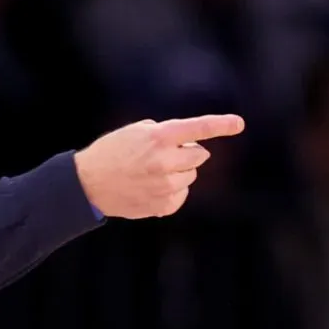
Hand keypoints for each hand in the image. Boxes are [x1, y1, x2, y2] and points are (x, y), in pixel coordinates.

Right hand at [73, 115, 244, 218]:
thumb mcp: (135, 131)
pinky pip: (182, 195)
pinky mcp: (164, 205)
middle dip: (187, 153)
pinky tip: (150, 187)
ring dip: (178, 172)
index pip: (197, 128)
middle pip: (200, 155)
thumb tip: (190, 144)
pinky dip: (172, 190)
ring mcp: (166, 185)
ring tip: (151, 173)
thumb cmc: (111, 152)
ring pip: (191, 176)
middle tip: (163, 155)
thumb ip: (165, 133)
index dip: (220, 125)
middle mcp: (166, 161)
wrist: (89, 183)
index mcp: (159, 137)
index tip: (238, 124)